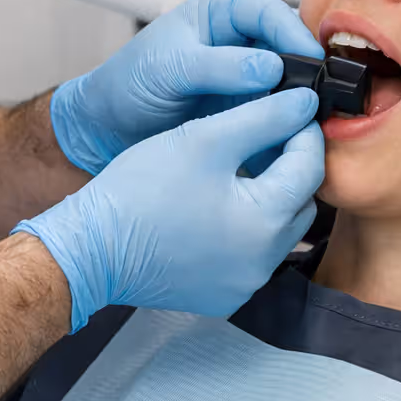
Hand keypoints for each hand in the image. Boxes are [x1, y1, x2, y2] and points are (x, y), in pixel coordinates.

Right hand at [16, 89, 323, 331]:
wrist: (91, 247)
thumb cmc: (141, 190)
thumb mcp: (206, 139)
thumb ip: (264, 117)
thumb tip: (305, 104)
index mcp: (266, 223)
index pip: (310, 167)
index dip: (305, 131)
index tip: (293, 110)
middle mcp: (263, 263)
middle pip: (299, 202)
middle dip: (291, 167)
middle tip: (268, 137)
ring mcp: (242, 285)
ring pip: (277, 232)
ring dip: (270, 199)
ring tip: (242, 170)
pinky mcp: (222, 297)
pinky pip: (251, 257)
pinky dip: (246, 231)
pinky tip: (219, 208)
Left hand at [50, 0, 322, 174]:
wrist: (108, 128)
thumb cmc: (128, 84)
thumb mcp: (170, 69)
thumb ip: (219, 66)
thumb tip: (270, 67)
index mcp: (222, 9)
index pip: (271, 12)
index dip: (294, 35)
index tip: (312, 61)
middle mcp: (241, 38)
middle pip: (290, 47)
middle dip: (307, 70)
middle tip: (321, 96)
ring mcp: (247, 75)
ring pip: (291, 82)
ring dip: (302, 101)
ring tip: (313, 121)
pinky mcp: (248, 108)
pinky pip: (279, 111)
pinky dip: (289, 123)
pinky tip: (295, 137)